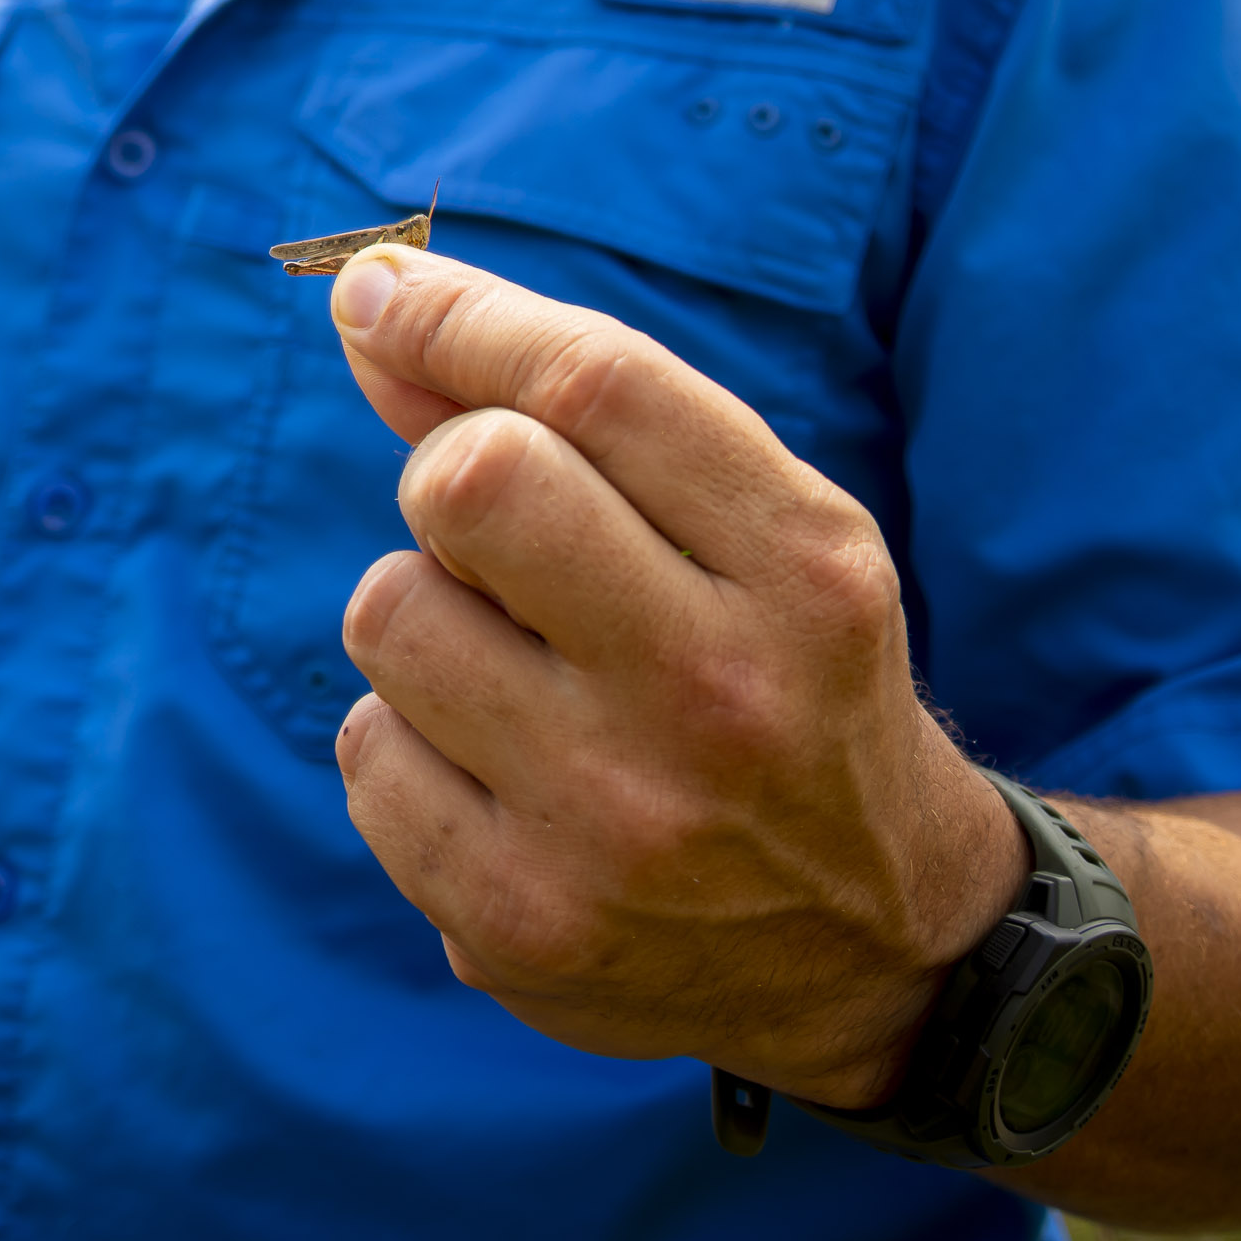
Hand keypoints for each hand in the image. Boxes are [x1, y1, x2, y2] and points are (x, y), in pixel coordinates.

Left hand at [325, 242, 1026, 1104]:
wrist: (875, 948)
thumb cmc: (782, 679)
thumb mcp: (750, 532)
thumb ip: (575, 411)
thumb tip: (375, 305)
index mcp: (804, 572)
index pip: (595, 386)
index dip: (460, 317)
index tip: (378, 293)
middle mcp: (720, 697)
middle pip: (471, 482)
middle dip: (448, 476)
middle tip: (496, 535)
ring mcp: (616, 825)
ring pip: (389, 612)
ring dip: (425, 617)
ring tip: (520, 674)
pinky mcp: (521, 926)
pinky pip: (366, 752)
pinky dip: (409, 744)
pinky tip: (503, 777)